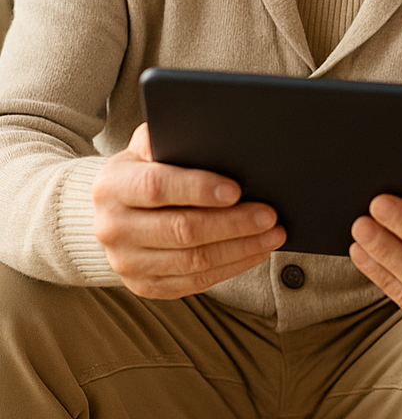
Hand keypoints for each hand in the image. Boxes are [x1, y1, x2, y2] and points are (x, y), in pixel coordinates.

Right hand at [92, 123, 285, 297]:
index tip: (236, 190)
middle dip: (232, 223)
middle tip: (269, 215)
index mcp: (113, 186)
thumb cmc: (144, 170)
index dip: (198, 189)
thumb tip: (216, 133)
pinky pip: (193, 282)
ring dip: (239, 248)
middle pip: (181, 229)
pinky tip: (254, 253)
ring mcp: (126, 262)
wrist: (112, 211)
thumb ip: (174, 137)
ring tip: (272, 235)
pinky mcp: (143, 285)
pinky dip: (229, 268)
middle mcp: (113, 227)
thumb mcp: (149, 147)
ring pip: (192, 261)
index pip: (157, 187)